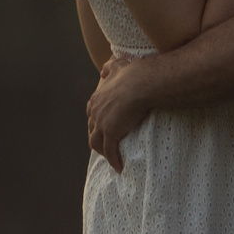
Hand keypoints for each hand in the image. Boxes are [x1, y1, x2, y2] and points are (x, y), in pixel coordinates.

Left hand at [86, 56, 152, 171]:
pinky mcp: (110, 133)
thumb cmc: (134, 74)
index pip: (92, 114)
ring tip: (112, 159)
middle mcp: (95, 111)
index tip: (105, 129)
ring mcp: (101, 123)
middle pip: (92, 130)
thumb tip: (103, 70)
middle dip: (98, 139)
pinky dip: (113, 161)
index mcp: (97, 98)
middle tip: (108, 147)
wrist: (141, 83)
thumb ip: (110, 67)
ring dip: (103, 152)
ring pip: (96, 143)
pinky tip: (119, 167)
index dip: (97, 123)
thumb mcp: (118, 66)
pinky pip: (110, 152)